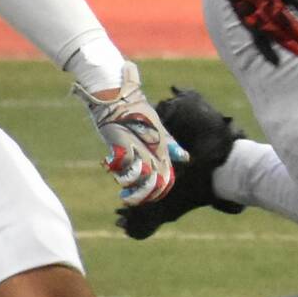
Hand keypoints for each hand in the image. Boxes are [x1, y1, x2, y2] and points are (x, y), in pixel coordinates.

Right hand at [74, 61, 187, 205]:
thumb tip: (186, 158)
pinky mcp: (120, 142)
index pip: (166, 177)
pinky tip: (111, 167)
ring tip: (123, 191)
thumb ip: (170, 145)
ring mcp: (135, 146)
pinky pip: (120, 164)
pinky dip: (116, 169)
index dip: (158, 191)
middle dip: (142, 195)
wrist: (119, 97)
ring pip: (137, 176)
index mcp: (161, 148)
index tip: (147, 198)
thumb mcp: (158, 129)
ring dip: (129, 185)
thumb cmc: (139, 114)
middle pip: (152, 181)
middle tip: (129, 199)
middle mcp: (150, 149)